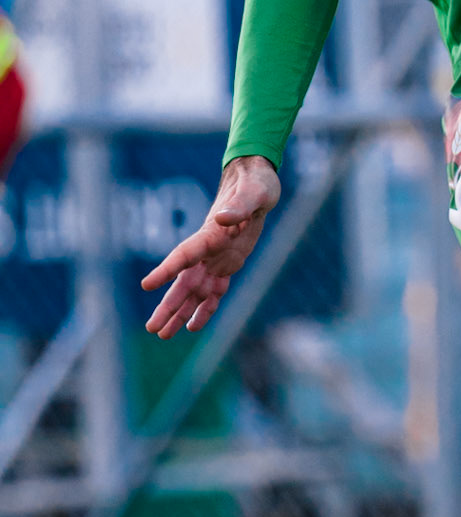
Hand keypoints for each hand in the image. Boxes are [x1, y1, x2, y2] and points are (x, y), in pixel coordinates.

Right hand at [141, 155, 280, 336]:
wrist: (257, 182)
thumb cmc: (256, 184)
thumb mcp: (254, 193)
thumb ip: (240, 206)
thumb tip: (225, 218)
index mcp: (211, 234)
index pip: (183, 255)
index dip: (166, 270)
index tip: (146, 285)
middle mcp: (207, 250)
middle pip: (183, 283)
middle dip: (168, 306)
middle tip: (153, 329)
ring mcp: (216, 258)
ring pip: (194, 292)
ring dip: (180, 313)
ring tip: (164, 334)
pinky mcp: (228, 263)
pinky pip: (214, 291)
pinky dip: (204, 309)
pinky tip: (193, 326)